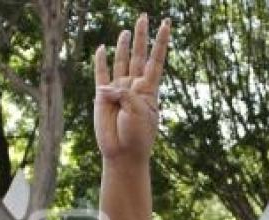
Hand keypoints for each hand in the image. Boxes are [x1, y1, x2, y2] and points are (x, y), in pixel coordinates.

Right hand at [94, 14, 170, 161]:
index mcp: (149, 90)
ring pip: (122, 62)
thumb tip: (106, 88)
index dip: (161, 42)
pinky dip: (101, 61)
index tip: (167, 24)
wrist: (123, 153)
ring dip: (124, 46)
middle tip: (144, 17)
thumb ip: (125, 94)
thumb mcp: (138, 112)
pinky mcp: (103, 97)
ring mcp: (119, 90)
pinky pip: (101, 75)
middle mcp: (134, 87)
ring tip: (127, 31)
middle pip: (139, 55)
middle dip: (142, 36)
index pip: (156, 60)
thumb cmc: (137, 136)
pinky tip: (103, 48)